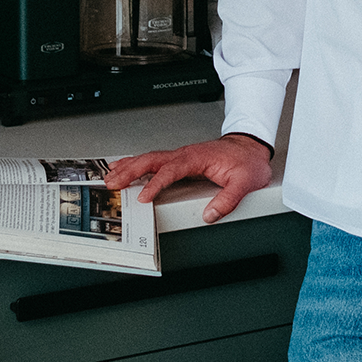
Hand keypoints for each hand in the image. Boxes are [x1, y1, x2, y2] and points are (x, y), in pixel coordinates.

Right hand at [103, 134, 273, 224]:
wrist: (250, 146)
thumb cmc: (246, 162)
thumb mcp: (244, 182)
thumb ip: (228, 200)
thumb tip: (210, 215)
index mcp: (197, 158)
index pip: (171, 170)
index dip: (156, 184)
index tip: (144, 198)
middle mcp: (186, 155)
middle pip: (153, 160)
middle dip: (131, 171)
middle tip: (113, 183)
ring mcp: (181, 156)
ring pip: (150, 158)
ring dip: (130, 166)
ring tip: (111, 177)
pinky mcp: (181, 159)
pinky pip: (155, 160)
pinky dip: (137, 163)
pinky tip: (126, 168)